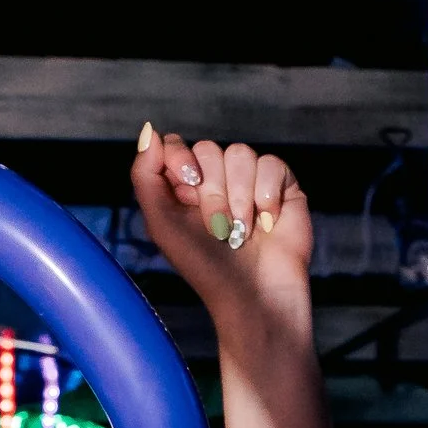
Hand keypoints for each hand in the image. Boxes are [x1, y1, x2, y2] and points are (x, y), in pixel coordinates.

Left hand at [131, 129, 314, 338]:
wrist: (253, 295)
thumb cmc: (206, 267)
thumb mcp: (162, 224)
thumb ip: (145, 176)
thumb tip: (150, 131)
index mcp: (185, 190)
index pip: (177, 146)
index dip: (181, 159)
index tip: (189, 187)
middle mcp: (217, 181)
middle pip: (209, 149)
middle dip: (212, 192)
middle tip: (217, 228)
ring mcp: (250, 182)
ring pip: (241, 154)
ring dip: (239, 198)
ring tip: (241, 232)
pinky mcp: (282, 186)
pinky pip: (271, 164)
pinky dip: (266, 196)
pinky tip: (267, 224)